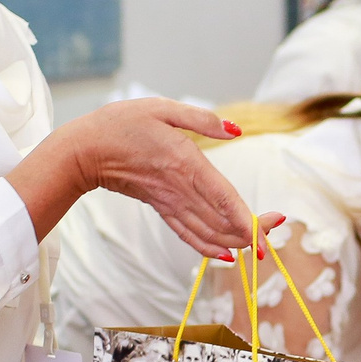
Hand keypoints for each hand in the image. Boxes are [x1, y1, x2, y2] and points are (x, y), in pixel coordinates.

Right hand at [19, 98, 270, 259]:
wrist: (82, 150)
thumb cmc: (120, 123)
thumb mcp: (161, 108)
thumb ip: (202, 120)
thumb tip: (235, 130)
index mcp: (185, 163)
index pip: (224, 198)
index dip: (247, 219)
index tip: (269, 232)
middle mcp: (180, 189)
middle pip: (222, 220)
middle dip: (253, 231)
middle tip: (277, 228)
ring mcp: (169, 202)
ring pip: (208, 232)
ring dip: (236, 241)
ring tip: (261, 242)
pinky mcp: (161, 207)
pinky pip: (189, 234)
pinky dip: (209, 246)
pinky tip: (228, 253)